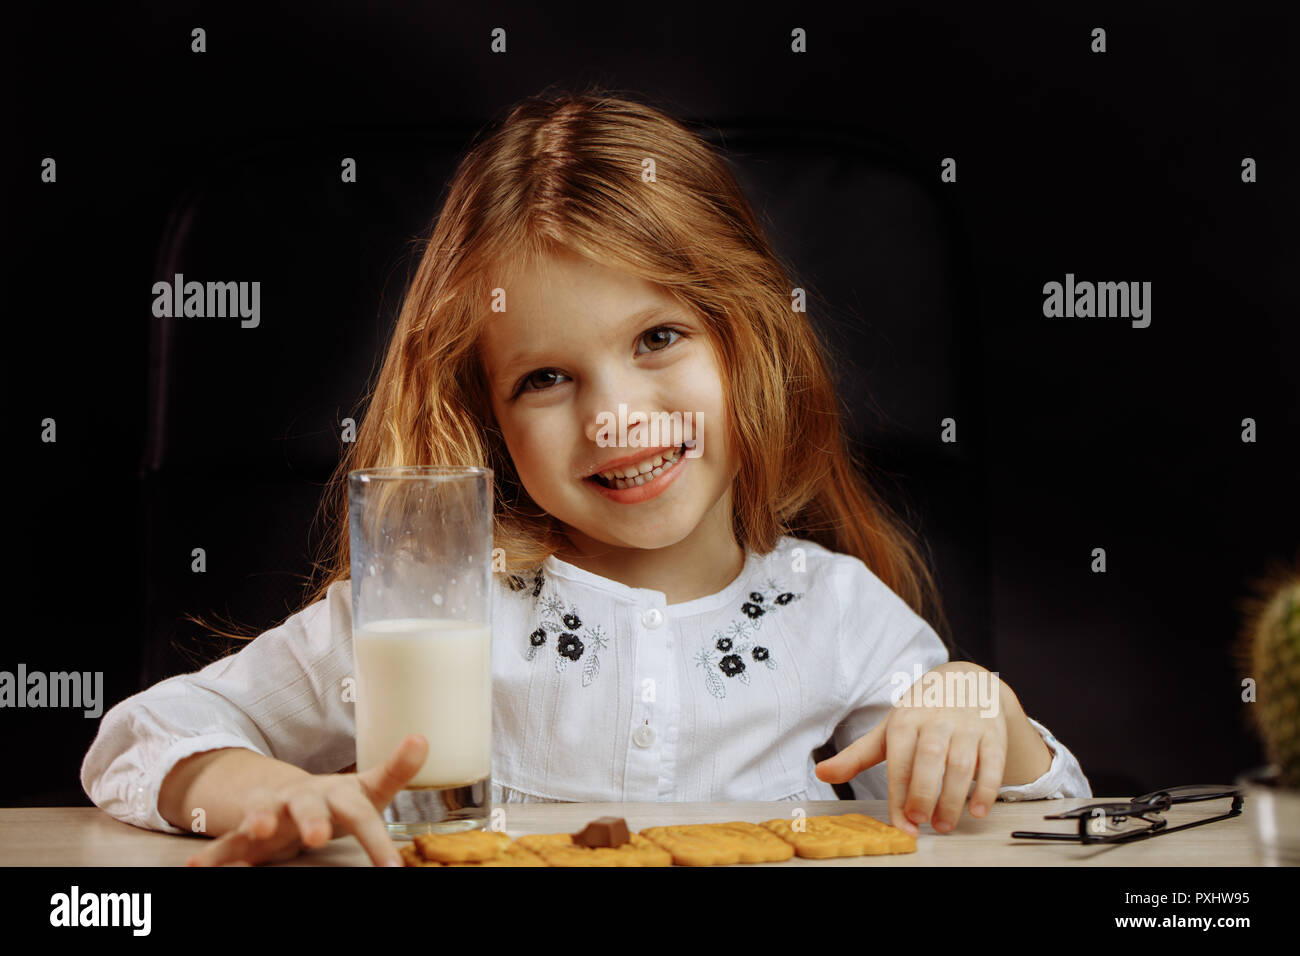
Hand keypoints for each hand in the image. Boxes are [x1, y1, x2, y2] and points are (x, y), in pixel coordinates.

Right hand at [186, 734, 427, 866]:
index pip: (362, 815)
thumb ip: (396, 771)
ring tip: (256, 831)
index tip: (393, 868)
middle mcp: (304, 798)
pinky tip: (196, 869)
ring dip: (257, 822)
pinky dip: (213, 855)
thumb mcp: (370, 790)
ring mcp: (273, 811)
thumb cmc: (339, 800)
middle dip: (311, 820)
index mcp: (338, 794)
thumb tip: (423, 739)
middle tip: (317, 836)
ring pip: (262, 814)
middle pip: (308, 806)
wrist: (290, 795)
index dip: (376, 841)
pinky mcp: (247, 829)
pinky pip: (228, 842)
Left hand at [814, 665, 1005, 835]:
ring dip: (953, 799)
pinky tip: (976, 810)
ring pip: (962, 764)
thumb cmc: (921, 712)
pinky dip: (987, 789)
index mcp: (905, 718)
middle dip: (924, 794)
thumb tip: (821, 773)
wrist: (967, 680)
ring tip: (943, 825)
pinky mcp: (994, 732)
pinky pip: (993, 763)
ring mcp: (967, 725)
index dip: (898, 795)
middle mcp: (936, 719)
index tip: (901, 824)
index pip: (899, 759)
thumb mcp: (888, 728)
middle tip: (920, 823)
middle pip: (929, 759)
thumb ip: (857, 754)